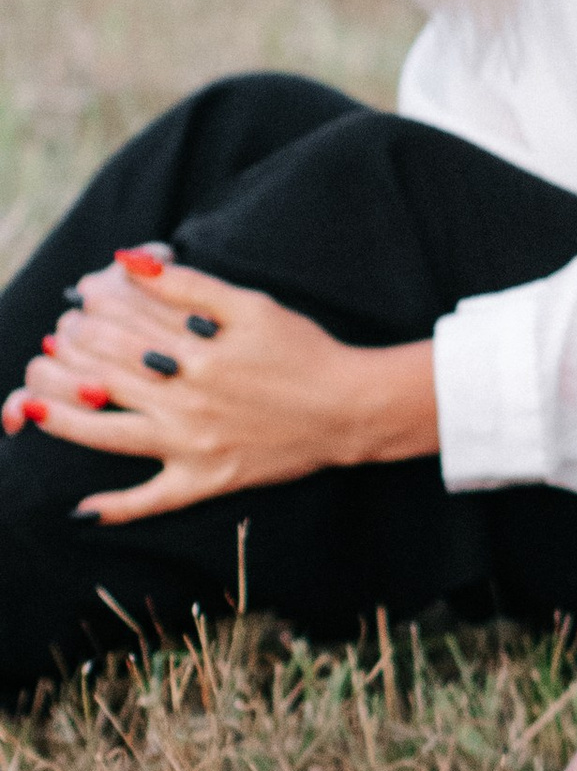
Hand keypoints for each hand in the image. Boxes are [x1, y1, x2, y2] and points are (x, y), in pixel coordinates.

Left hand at [2, 251, 417, 522]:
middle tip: (51, 343)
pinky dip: (116, 508)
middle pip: (103, 376)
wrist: (350, 408)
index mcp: (194, 354)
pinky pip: (154, 501)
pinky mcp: (207, 479)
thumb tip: (128, 261)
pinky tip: (80, 508)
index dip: (88, 314)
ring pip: (106, 434)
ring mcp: (192, 445)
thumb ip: (186, 283)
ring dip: (61, 421)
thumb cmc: (302, 351)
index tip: (76, 303)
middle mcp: (185, 401)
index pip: (118, 330)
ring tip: (29, 407)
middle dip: (68, 355)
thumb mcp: (249, 304)